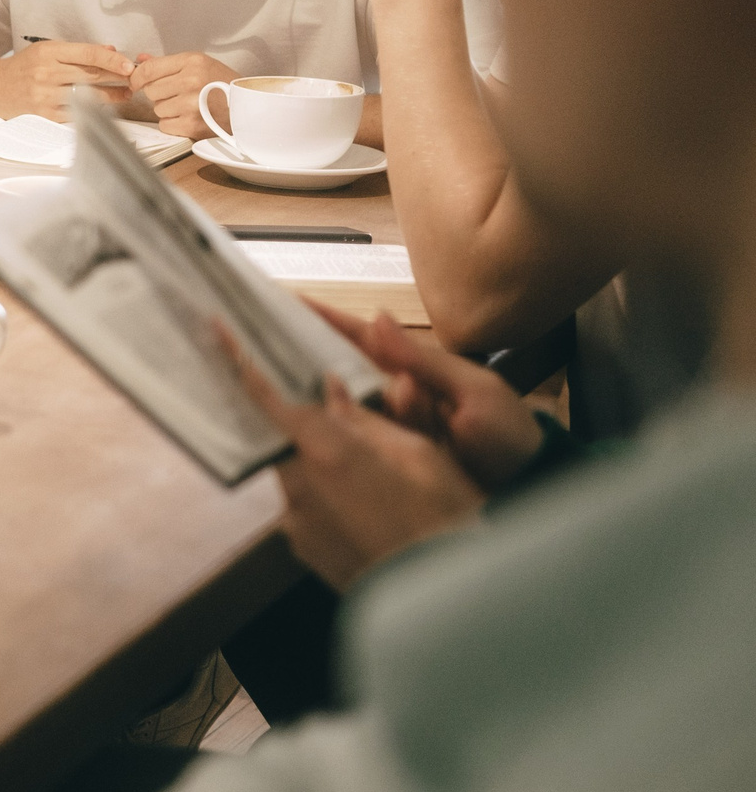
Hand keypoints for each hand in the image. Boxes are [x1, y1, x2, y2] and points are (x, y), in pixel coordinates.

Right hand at [0, 40, 130, 118]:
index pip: (88, 54)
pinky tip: (103, 108)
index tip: (129, 65)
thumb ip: (77, 51)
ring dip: (111, 97)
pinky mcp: (44, 115)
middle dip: (117, 78)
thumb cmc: (22, 67)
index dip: (112, 60)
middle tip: (133, 80)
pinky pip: (76, 114)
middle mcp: (46, 73)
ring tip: (124, 95)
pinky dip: (93, 111)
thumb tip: (110, 52)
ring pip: (88, 97)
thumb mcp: (45, 50)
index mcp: (48, 52)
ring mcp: (45, 96)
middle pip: (92, 76)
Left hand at [130, 51, 235, 136]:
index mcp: (193, 62)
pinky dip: (173, 123)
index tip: (136, 82)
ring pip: (157, 108)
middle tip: (176, 94)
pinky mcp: (192, 125)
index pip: (149, 69)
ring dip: (167, 109)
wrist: (248, 107)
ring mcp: (192, 104)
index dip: (137, 77)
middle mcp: (191, 81)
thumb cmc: (223, 84)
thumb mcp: (200, 64)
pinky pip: (165, 124)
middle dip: (159, 93)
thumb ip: (167, 63)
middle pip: (151, 90)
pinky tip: (188, 117)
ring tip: (187, 105)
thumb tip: (140, 60)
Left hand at [223, 324, 484, 590]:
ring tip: (377, 482)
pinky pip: (307, 508)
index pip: (268, 395)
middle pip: (285, 438)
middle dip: (309, 427)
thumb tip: (333, 389)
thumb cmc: (444, 517)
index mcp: (326, 451)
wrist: (448, 593)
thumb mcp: (417, 450)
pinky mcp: (304, 548)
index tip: (218, 330)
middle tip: (350, 430)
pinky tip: (369, 511)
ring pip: (298, 474)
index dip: (240, 359)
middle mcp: (299, 487)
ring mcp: (297, 522)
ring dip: (324, 467)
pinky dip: (330, 499)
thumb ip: (365, 418)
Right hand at [304, 299, 544, 488]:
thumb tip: (378, 320)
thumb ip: (425, 361)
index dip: (323, 318)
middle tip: (262, 341)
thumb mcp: (474, 393)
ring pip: (345, 409)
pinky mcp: (389, 459)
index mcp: (415, 371)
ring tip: (307, 391)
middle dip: (306, 356)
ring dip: (329, 401)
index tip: (284, 299)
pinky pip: (357, 441)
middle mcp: (394, 396)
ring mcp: (390, 429)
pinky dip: (339, 434)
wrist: (529, 492)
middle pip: (339, 370)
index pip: (359, 337)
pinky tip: (316, 430)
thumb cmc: (509, 436)